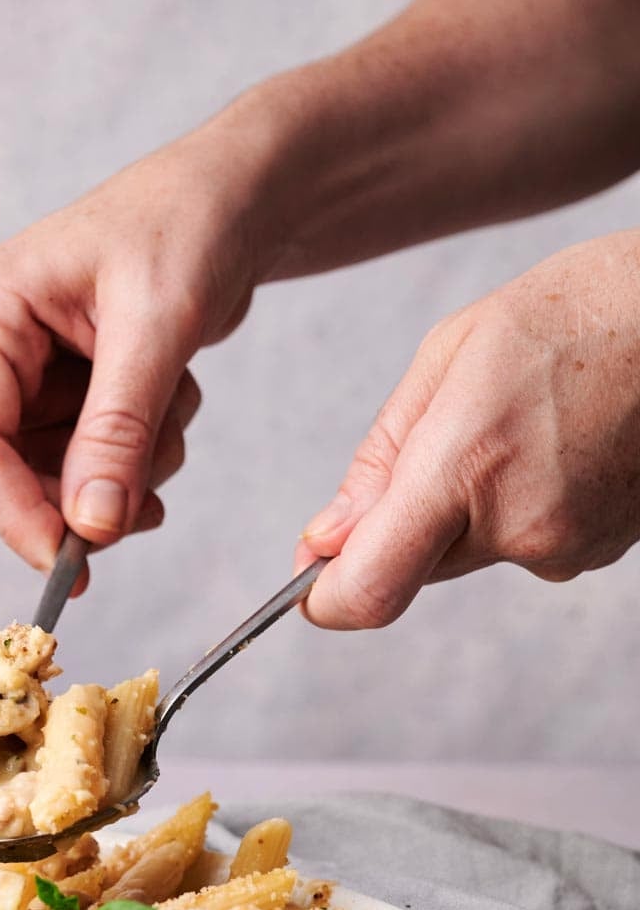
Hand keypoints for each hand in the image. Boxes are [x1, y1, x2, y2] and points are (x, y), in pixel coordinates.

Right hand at [0, 120, 266, 586]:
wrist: (231, 199)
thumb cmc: (188, 227)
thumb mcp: (158, 329)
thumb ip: (118, 432)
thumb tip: (89, 528)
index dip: (13, 515)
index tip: (70, 566)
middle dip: (74, 497)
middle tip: (148, 501)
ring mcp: (12, 375)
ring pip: (42, 484)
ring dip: (120, 475)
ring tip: (174, 414)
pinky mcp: (50, 397)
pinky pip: (75, 471)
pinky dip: (132, 463)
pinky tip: (168, 410)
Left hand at [298, 232, 639, 626]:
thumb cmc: (579, 313)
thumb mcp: (449, 357)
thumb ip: (380, 460)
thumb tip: (326, 539)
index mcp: (467, 466)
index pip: (369, 588)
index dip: (326, 597)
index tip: (310, 583)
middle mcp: (519, 525)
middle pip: (416, 564)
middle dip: (409, 518)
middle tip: (453, 435)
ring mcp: (566, 547)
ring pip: (472, 551)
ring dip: (473, 506)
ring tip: (525, 425)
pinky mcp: (599, 553)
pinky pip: (525, 544)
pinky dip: (524, 504)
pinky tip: (561, 441)